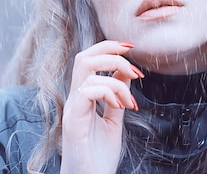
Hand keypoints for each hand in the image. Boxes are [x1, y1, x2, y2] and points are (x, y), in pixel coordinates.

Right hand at [60, 40, 144, 173]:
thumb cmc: (98, 158)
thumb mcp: (114, 121)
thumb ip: (118, 97)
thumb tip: (127, 73)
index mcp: (83, 98)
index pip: (88, 59)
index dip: (108, 48)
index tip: (132, 49)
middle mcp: (75, 100)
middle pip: (83, 57)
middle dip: (110, 50)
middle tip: (134, 64)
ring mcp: (72, 109)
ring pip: (85, 68)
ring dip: (116, 76)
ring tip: (129, 99)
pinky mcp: (73, 122)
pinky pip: (86, 91)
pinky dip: (109, 91)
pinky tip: (121, 106)